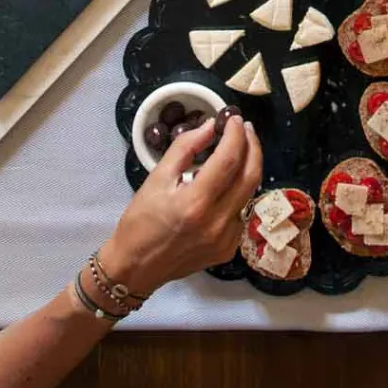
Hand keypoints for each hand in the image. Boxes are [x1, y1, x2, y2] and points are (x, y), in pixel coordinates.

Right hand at [99, 116, 261, 294]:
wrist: (135, 269)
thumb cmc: (140, 221)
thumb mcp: (156, 178)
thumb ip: (185, 148)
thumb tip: (210, 126)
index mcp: (195, 203)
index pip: (229, 159)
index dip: (236, 134)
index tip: (235, 118)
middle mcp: (217, 222)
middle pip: (250, 175)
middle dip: (252, 146)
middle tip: (245, 128)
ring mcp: (226, 239)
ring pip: (251, 193)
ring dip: (249, 167)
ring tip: (241, 149)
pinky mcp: (229, 249)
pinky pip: (243, 211)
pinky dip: (241, 191)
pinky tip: (230, 181)